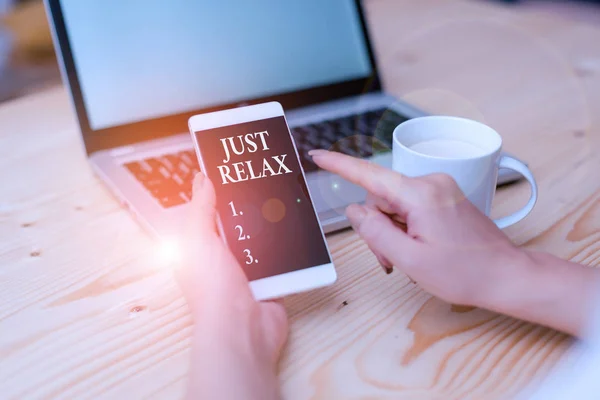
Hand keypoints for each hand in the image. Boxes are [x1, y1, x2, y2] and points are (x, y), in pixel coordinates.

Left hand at [174, 173, 287, 399]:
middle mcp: (222, 256)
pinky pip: (281, 255)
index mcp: (200, 246)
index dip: (219, 190)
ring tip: (285, 198)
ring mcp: (247, 268)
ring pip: (262, 236)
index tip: (234, 168)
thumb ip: (200, 209)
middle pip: (239, 221)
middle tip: (266, 179)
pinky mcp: (270, 279)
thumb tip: (202, 179)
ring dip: (271, 224)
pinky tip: (296, 228)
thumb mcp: (198, 240)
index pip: (209, 210)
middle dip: (251, 204)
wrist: (242, 331)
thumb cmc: (212, 291)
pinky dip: (287, 246)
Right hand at [310, 149, 598, 336]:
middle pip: (380, 198)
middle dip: (378, 228)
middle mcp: (430, 183)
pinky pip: (409, 206)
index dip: (339, 165)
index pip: (369, 174)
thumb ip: (376, 232)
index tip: (317, 156)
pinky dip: (405, 227)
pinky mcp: (444, 197)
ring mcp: (439, 189)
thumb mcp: (410, 259)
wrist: (506, 275)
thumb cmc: (464, 272)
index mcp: (420, 194)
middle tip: (391, 259)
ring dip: (392, 232)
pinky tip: (418, 248)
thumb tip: (354, 210)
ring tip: (409, 258)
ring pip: (393, 205)